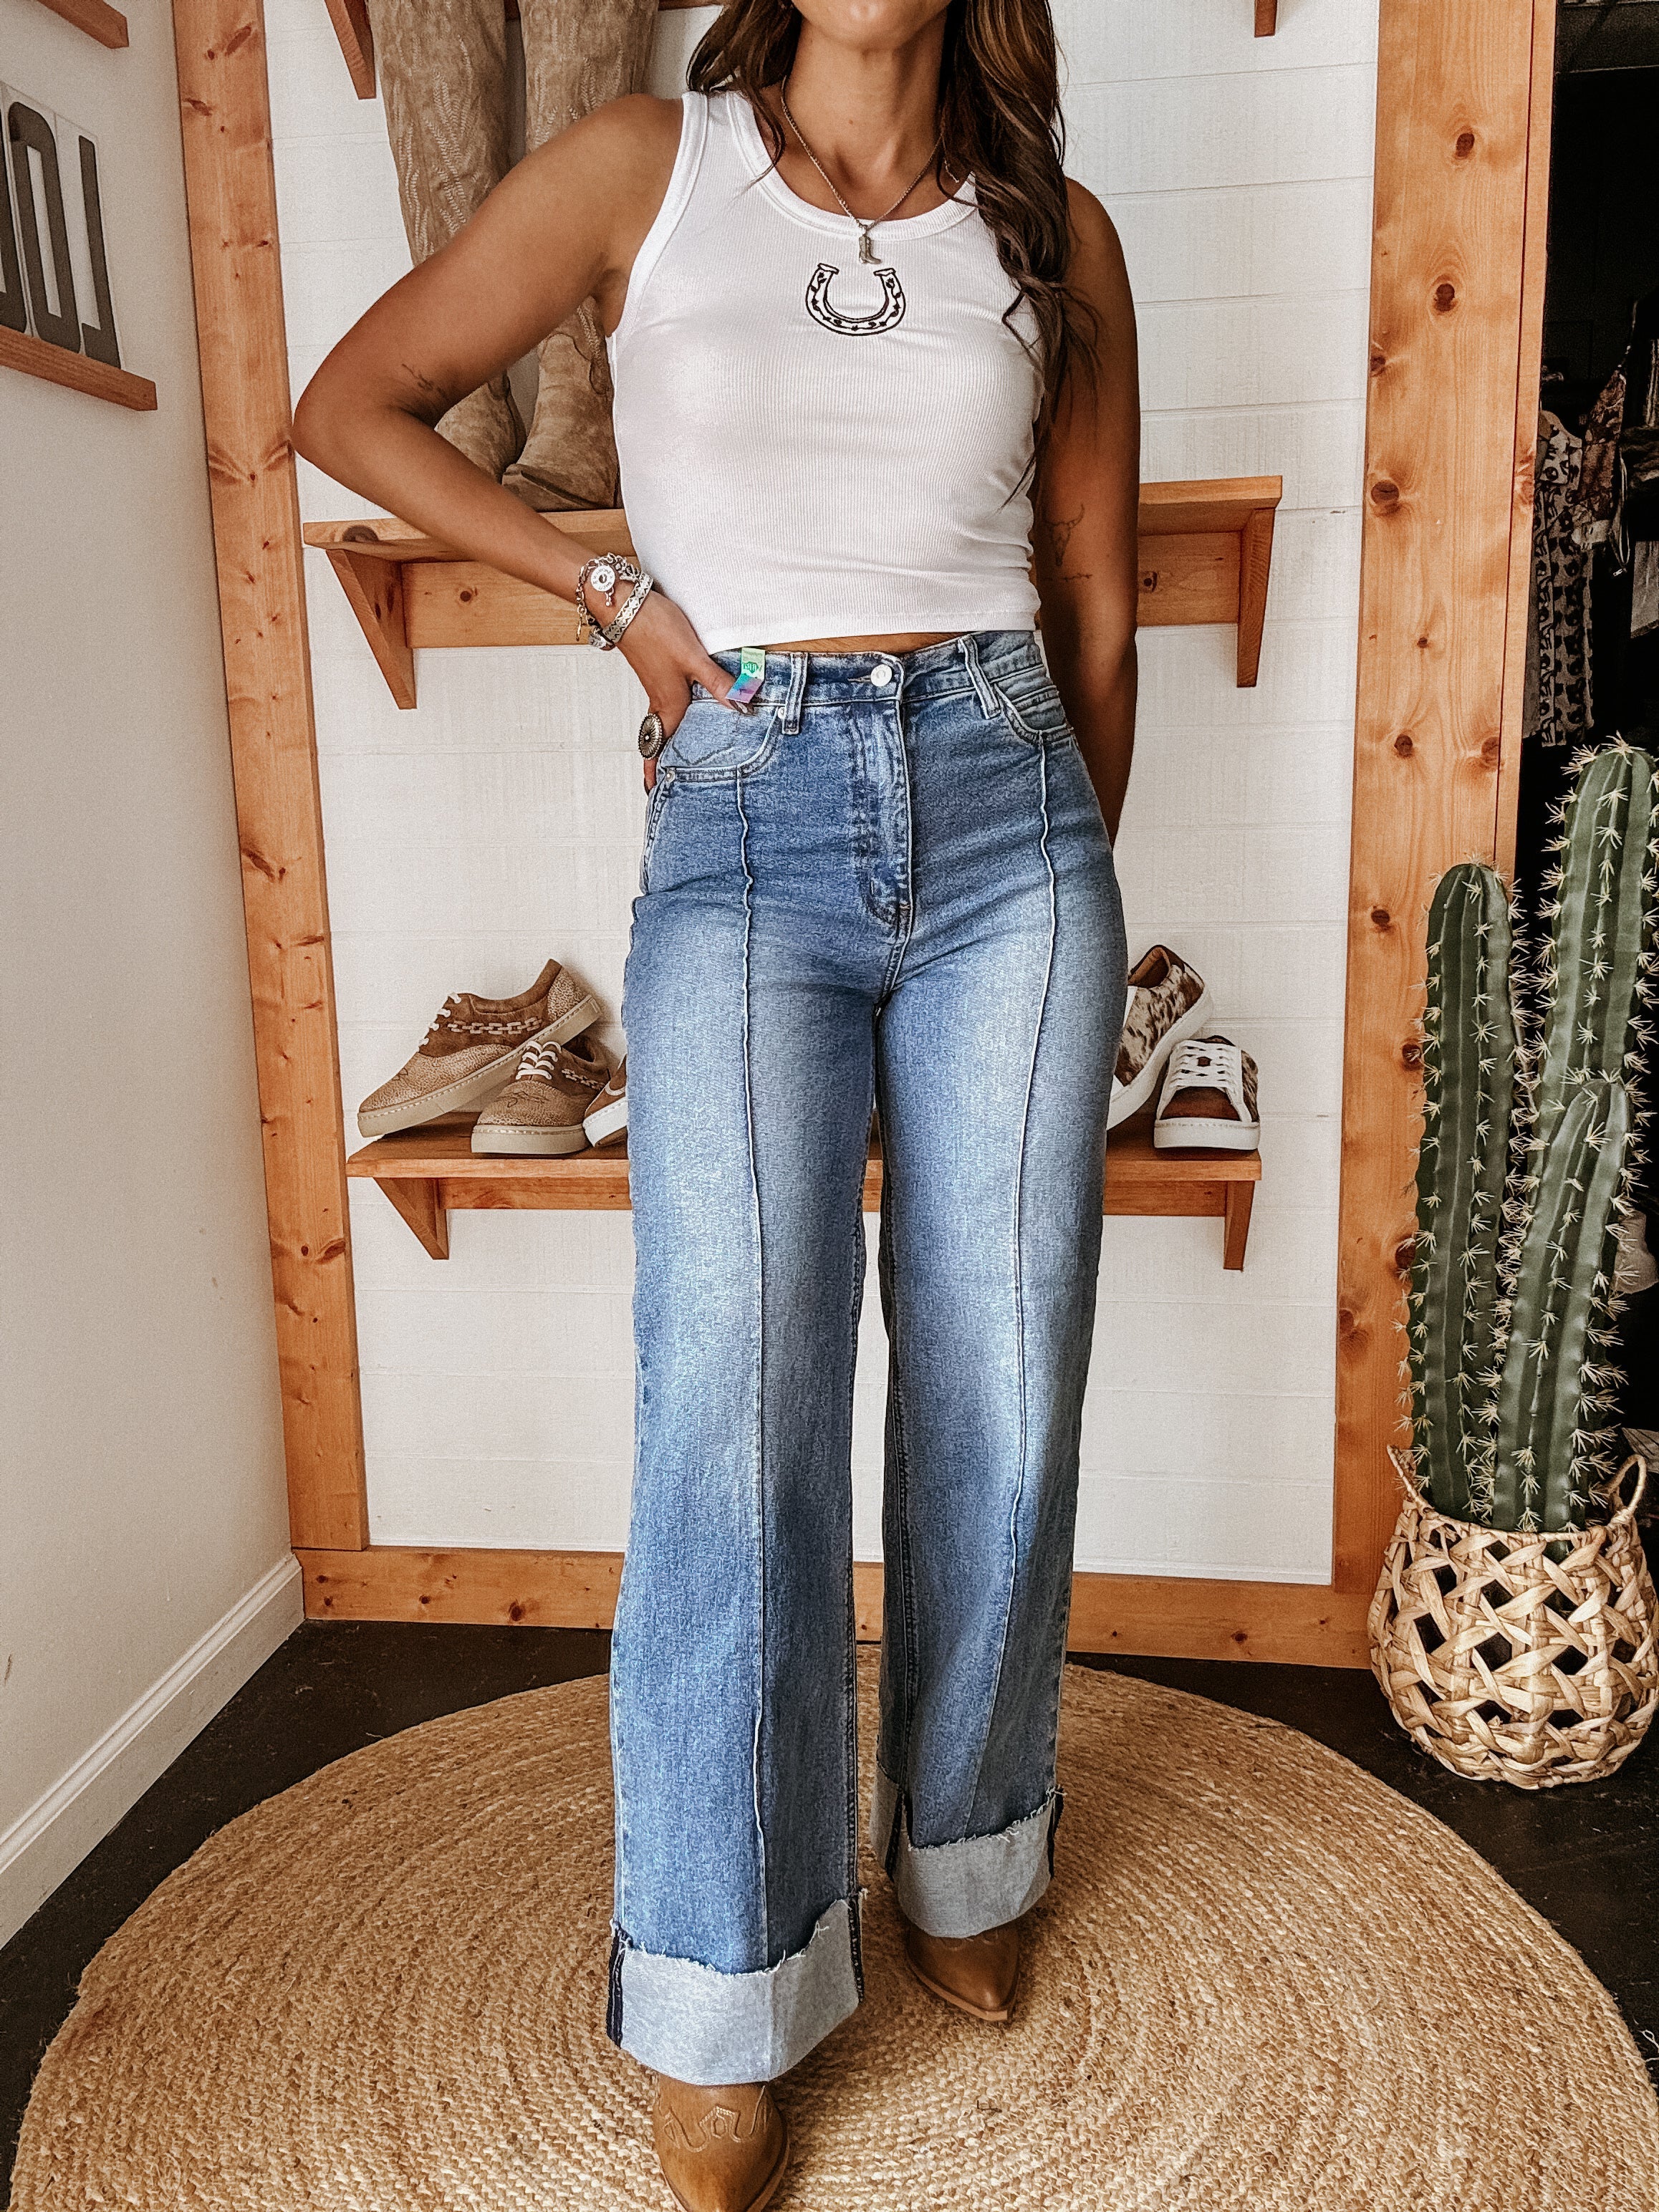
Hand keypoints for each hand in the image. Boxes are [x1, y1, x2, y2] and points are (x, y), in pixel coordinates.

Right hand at [620, 589, 741, 789]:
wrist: (623, 602)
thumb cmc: (655, 629)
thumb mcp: (694, 659)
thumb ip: (718, 684)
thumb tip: (742, 708)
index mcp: (668, 705)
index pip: (660, 748)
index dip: (655, 772)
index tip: (651, 793)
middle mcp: (660, 699)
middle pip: (662, 737)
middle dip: (665, 760)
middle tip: (667, 781)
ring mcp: (657, 684)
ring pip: (665, 719)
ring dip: (670, 738)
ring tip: (679, 753)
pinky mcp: (657, 669)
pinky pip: (666, 700)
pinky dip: (675, 713)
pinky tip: (687, 708)